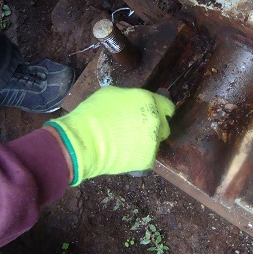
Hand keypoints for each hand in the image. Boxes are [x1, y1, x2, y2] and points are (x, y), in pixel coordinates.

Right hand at [45, 86, 174, 185]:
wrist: (85, 141)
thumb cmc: (94, 113)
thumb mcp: (113, 93)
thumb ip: (131, 98)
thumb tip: (134, 104)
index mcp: (149, 101)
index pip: (168, 106)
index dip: (161, 110)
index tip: (155, 113)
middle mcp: (156, 120)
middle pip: (164, 126)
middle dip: (155, 127)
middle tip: (138, 129)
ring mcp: (153, 141)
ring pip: (156, 142)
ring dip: (147, 142)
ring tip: (127, 143)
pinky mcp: (148, 160)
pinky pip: (147, 156)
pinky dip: (139, 156)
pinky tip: (125, 154)